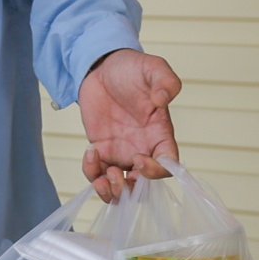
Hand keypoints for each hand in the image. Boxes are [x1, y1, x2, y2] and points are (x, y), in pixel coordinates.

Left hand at [79, 49, 180, 201]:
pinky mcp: (102, 150)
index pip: (168, 165)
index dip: (156, 171)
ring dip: (111, 192)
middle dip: (130, 190)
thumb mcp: (152, 67)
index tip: (139, 158)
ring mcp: (122, 152)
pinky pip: (97, 174)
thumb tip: (163, 99)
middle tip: (115, 174)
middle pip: (144, 186)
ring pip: (121, 188)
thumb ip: (166, 81)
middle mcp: (143, 148)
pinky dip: (92, 173)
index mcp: (160, 134)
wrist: (102, 67)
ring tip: (101, 176)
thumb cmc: (131, 68)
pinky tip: (90, 153)